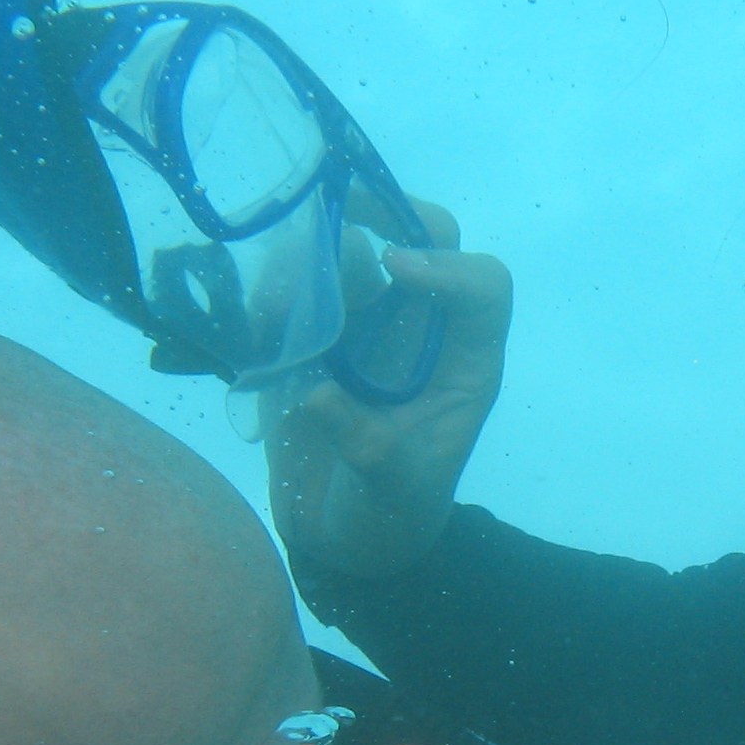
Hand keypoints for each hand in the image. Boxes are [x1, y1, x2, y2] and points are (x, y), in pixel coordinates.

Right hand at [267, 197, 512, 577]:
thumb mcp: (393, 493)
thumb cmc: (390, 516)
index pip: (484, 289)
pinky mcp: (314, 336)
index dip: (450, 268)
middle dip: (388, 212)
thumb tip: (319, 396)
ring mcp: (367, 327)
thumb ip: (370, 449)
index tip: (395, 272)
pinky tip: (261, 325)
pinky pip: (298, 286)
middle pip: (424, 239)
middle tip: (335, 208)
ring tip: (281, 305)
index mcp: (465, 362)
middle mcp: (421, 330)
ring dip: (316, 257)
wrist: (343, 537)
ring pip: (353, 252)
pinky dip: (275, 290)